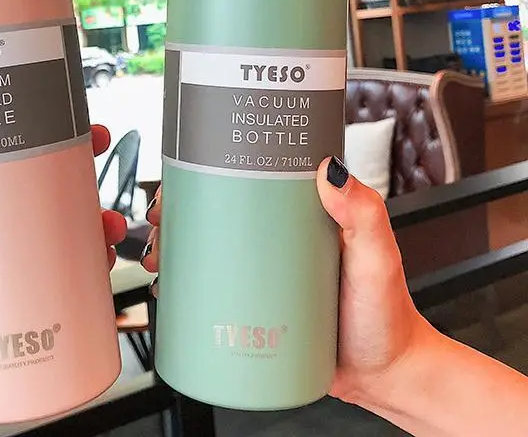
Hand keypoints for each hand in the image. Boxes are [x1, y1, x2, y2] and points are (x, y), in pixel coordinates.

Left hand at [0, 72, 125, 436]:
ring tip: (104, 225)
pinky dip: (82, 280)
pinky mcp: (6, 313)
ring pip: (53, 242)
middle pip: (35, 195)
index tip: (63, 113)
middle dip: (75, 177)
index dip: (36, 131)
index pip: (0, 154)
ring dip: (88, 228)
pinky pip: (54, 291)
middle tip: (96, 160)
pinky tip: (97, 273)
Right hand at [140, 157, 429, 406]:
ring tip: (161, 265)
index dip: (204, 177)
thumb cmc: (388, 316)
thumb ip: (364, 214)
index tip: (180, 181)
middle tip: (162, 229)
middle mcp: (275, 241)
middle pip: (213, 219)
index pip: (244, 183)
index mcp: (298, 216)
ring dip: (174, 255)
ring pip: (206, 257)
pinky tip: (171, 296)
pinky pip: (214, 296)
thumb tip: (330, 172)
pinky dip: (186, 293)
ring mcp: (263, 277)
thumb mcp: (377, 257)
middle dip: (176, 219)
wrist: (388, 377)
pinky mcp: (256, 311)